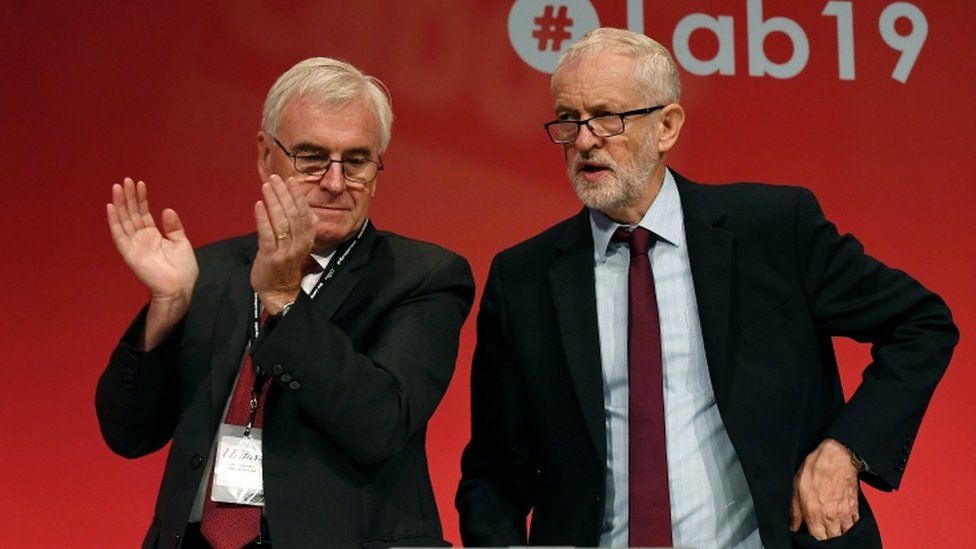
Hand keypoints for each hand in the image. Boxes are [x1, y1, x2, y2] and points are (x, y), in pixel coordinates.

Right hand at [107, 178, 197, 347]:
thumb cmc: (183, 269)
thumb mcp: (181, 242)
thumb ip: (173, 227)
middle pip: (131, 214)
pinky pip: (119, 235)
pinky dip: (114, 221)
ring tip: (118, 187)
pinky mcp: (130, 254)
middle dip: (129, 197)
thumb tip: (166, 210)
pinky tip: (111, 207)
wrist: (180, 288)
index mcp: (153, 235)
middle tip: (125, 180)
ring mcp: (134, 245)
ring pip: (124, 221)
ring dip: (120, 204)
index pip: (143, 213)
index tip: (139, 184)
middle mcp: (141, 238)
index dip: (141, 199)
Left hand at [251, 175, 316, 314]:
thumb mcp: (298, 243)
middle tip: (275, 178)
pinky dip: (263, 219)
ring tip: (266, 187)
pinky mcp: (271, 258)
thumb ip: (296, 224)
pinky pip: (267, 235)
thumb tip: (289, 200)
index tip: (291, 180)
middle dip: (284, 194)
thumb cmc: (286, 264)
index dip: (298, 196)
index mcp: (308, 238)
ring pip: (281, 222)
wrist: (280, 292)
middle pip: (293, 214)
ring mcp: (286, 251)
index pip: (305, 212)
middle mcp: (300, 244)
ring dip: (274, 202)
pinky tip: (258, 206)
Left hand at [790, 438, 860, 539]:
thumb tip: (793, 526)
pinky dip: (849, 529)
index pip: (817, 539)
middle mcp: (832, 516)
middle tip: (821, 534)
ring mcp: (845, 513)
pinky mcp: (854, 508)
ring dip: (838, 536)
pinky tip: (842, 526)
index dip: (813, 542)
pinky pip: (854, 526)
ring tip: (831, 532)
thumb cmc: (816, 468)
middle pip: (832, 540)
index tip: (810, 538)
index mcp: (815, 512)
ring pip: (845, 535)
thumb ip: (794, 511)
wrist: (837, 457)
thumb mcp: (796, 487)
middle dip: (827, 541)